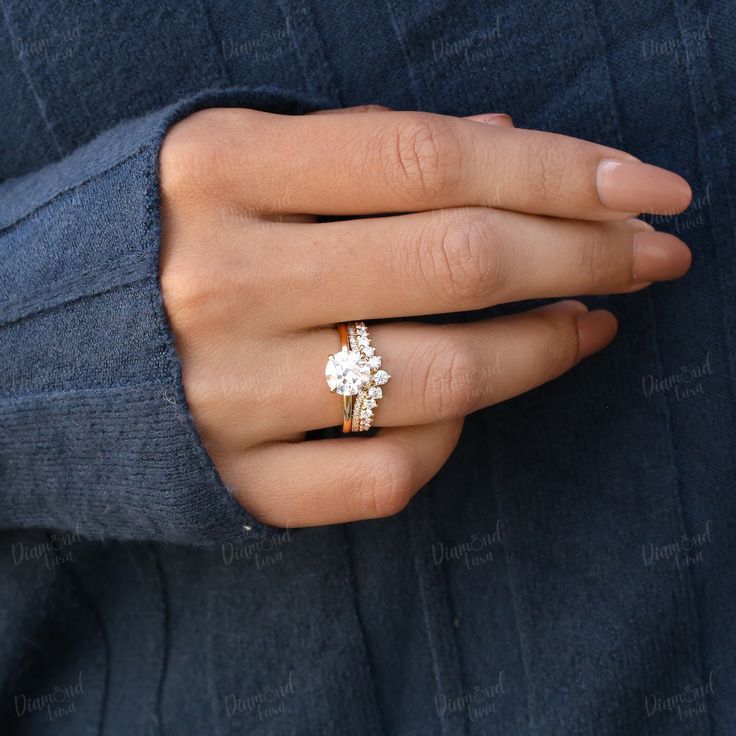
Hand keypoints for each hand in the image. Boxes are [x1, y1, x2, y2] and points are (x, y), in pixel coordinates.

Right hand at [159, 104, 691, 526]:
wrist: (55, 352)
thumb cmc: (179, 240)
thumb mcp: (252, 162)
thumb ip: (374, 150)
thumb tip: (511, 142)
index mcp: (218, 170)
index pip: (431, 158)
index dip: (562, 169)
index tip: (650, 188)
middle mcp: (217, 281)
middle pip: (458, 262)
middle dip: (588, 255)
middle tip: (654, 255)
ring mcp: (224, 395)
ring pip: (443, 380)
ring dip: (545, 349)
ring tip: (589, 325)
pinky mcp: (239, 484)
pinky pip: (392, 471)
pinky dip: (454, 436)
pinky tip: (469, 407)